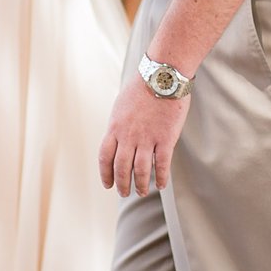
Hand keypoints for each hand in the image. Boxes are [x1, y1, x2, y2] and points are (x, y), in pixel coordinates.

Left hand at [98, 80, 190, 196]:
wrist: (161, 77)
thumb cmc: (141, 88)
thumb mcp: (121, 106)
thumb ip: (118, 124)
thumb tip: (116, 137)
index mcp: (115, 128)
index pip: (105, 157)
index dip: (105, 174)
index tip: (108, 184)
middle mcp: (128, 136)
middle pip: (121, 167)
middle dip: (122, 184)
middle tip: (124, 193)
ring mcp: (147, 138)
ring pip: (141, 170)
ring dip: (140, 184)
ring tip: (141, 192)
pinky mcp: (165, 139)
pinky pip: (162, 164)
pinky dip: (161, 177)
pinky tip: (162, 185)